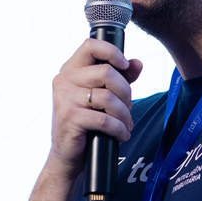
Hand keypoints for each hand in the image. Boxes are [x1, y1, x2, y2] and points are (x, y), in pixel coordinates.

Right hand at [48, 38, 142, 173]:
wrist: (67, 155)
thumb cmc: (86, 123)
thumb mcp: (103, 97)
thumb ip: (120, 78)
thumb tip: (137, 63)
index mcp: (70, 70)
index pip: (91, 45)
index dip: (112, 52)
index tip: (125, 66)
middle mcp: (64, 80)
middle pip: (106, 72)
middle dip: (125, 92)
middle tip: (128, 108)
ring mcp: (64, 98)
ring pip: (108, 97)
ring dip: (124, 114)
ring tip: (125, 125)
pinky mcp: (69, 118)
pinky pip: (104, 119)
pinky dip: (118, 129)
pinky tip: (120, 135)